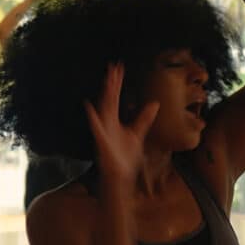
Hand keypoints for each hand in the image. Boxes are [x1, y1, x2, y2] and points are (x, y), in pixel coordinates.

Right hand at [83, 64, 159, 183]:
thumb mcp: (137, 134)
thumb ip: (144, 119)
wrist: (120, 176)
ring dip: (105, 95)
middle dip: (111, 84)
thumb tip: (154, 104)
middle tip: (114, 67)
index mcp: (113, 120)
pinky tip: (90, 107)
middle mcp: (106, 123)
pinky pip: (96, 129)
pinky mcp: (102, 142)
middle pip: (108, 99)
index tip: (119, 68)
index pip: (115, 97)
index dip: (117, 83)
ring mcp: (103, 132)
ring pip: (103, 109)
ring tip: (108, 81)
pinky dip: (94, 118)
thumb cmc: (124, 156)